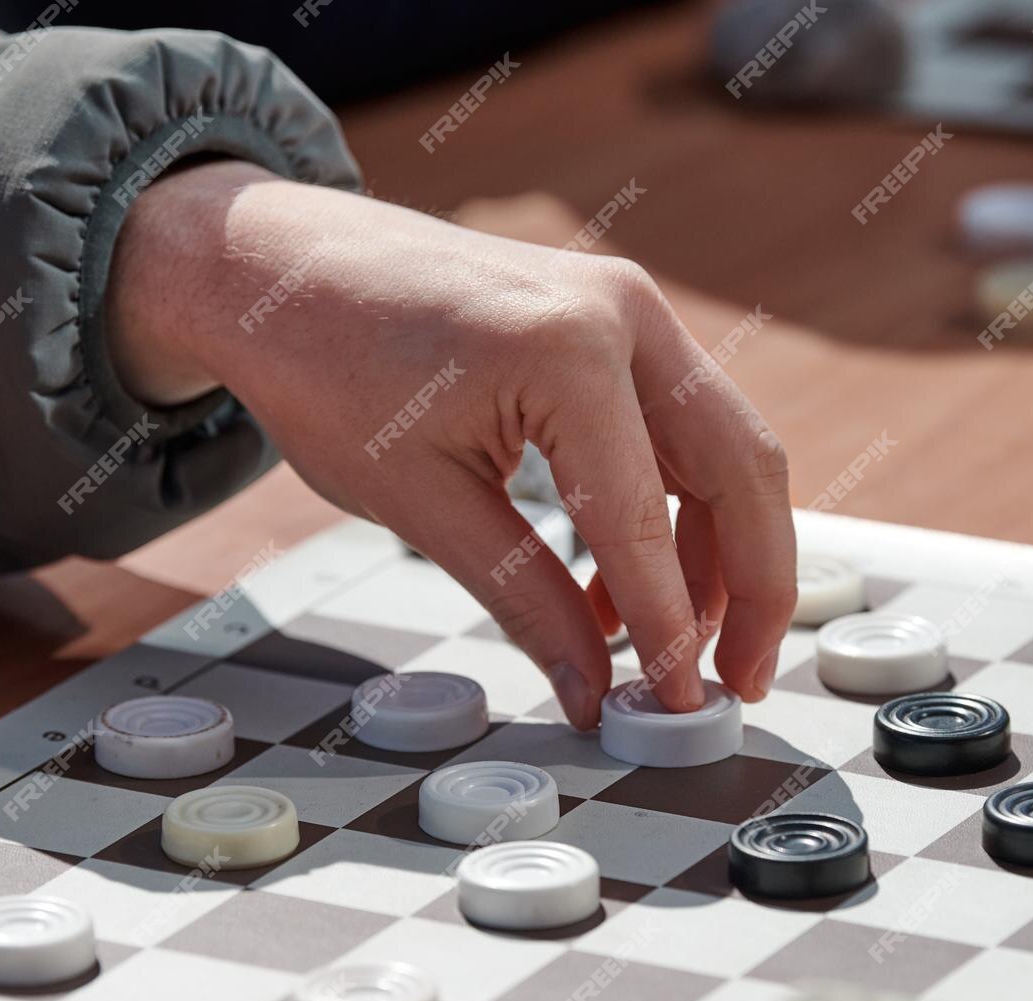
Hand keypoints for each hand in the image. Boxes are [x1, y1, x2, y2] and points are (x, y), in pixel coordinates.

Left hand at [104, 160, 796, 729]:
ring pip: (726, 449)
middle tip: (740, 678)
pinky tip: (622, 591)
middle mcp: (622, 313)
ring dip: (718, 554)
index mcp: (567, 349)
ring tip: (675, 649)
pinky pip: (680, 428)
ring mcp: (629, 307)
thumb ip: (523, 598)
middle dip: (753, 587)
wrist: (279, 265)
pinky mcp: (616, 321)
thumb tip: (593, 686)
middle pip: (743, 469)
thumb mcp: (420, 502)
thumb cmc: (324, 360)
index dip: (672, 627)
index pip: (645, 519)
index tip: (680, 702)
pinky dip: (673, 510)